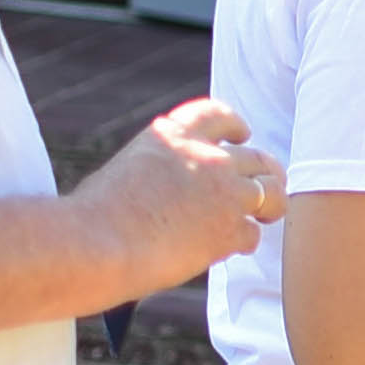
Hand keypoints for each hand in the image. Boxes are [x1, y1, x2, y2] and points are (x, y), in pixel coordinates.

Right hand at [82, 98, 280, 292]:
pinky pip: (252, 234)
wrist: (94, 243)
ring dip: (271, 205)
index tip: (242, 136)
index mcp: (174, 134)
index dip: (235, 125)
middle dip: (265, 171)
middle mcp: (206, 156)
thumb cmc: (94, 215)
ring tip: (267, 216)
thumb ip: (161, 168)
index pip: (218, 115)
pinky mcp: (230, 229)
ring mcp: (224, 192)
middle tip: (268, 183)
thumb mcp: (129, 168)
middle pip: (257, 158)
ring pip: (271, 194)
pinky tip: (230, 248)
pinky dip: (243, 242)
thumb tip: (173, 188)